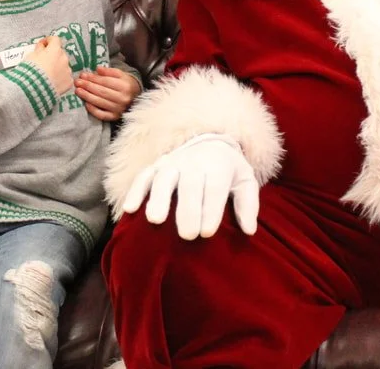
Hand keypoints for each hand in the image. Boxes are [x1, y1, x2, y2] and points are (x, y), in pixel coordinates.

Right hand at [23, 36, 73, 95]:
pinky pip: (65, 77)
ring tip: (46, 75)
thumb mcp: (30, 56)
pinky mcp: (69, 82)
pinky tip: (52, 83)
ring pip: (63, 66)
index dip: (48, 41)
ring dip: (57, 68)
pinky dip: (60, 78)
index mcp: (55, 50)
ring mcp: (67, 70)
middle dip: (53, 56)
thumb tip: (42, 47)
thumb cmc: (30, 71)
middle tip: (43, 62)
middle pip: (60, 53)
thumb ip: (38, 49)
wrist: (34, 89)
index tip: (43, 45)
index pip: (55, 40)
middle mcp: (64, 59)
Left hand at [75, 66, 140, 120]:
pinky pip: (102, 115)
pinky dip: (93, 110)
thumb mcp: (120, 74)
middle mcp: (123, 98)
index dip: (93, 78)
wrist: (135, 97)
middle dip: (88, 86)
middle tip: (77, 82)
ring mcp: (119, 109)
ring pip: (100, 102)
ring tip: (78, 90)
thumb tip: (97, 69)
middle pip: (102, 92)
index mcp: (125, 86)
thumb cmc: (125, 83)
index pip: (106, 82)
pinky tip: (86, 103)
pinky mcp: (115, 117)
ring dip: (87, 96)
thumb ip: (109, 71)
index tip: (83, 75)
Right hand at [122, 134, 259, 239]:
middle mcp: (194, 162)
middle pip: (190, 185)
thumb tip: (249, 230)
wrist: (210, 142)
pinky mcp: (156, 165)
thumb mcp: (245, 181)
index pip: (215, 187)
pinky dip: (136, 191)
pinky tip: (130, 209)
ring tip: (156, 220)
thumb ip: (248, 204)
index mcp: (219, 166)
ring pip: (163, 178)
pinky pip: (144, 176)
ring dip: (158, 198)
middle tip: (186, 236)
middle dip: (187, 210)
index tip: (207, 233)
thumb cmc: (228, 170)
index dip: (211, 210)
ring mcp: (172, 163)